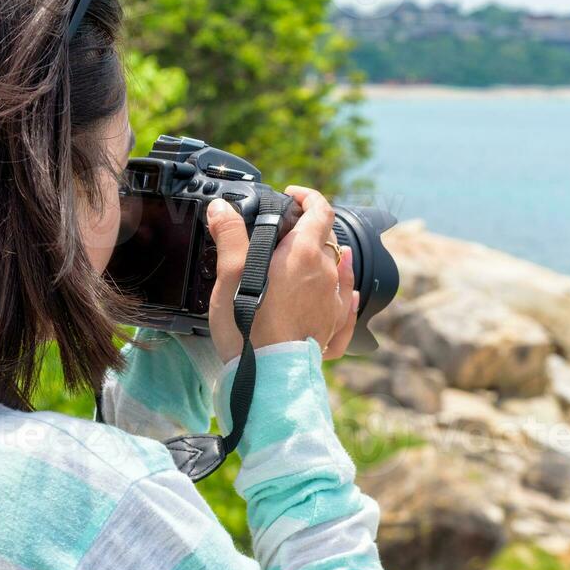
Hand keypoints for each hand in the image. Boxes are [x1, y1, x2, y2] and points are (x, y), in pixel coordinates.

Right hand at [205, 186, 359, 363]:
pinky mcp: (333, 329)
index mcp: (305, 254)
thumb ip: (229, 236)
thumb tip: (222, 208)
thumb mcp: (230, 274)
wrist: (268, 374)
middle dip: (311, 229)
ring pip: (339, 271)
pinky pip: (347, 306)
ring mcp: (335, 303)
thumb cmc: (248, 325)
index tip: (293, 195)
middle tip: (289, 231)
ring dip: (327, 258)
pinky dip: (345, 294)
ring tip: (312, 256)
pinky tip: (347, 294)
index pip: (320, 211)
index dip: (308, 197)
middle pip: (328, 240)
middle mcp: (328, 274)